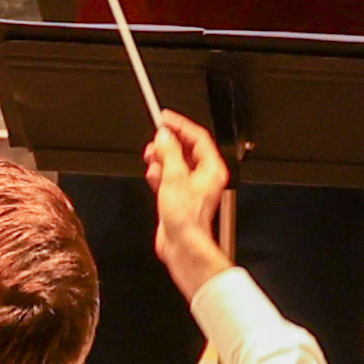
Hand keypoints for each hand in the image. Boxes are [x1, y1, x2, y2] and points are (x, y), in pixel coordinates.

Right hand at [146, 110, 236, 290]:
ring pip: (175, 162)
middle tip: (156, 139)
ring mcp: (191, 187)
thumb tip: (164, 137)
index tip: (165, 118)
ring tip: (152, 157)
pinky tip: (153, 174)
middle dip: (168, 143)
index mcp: (211, 169)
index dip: (180, 125)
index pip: (197, 137)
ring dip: (162, 159)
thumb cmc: (187, 219)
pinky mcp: (179, 196)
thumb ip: (169, 153)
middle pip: (185, 149)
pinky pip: (168, 177)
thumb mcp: (174, 178)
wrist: (182, 245)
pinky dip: (159, 173)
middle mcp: (203, 176)